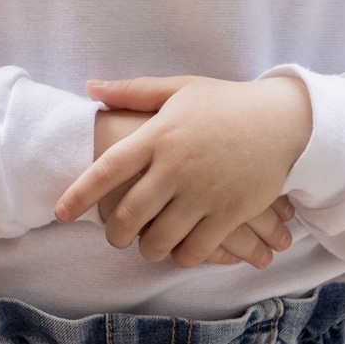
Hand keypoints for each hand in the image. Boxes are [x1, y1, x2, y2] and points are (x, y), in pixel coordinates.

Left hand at [56, 75, 312, 265]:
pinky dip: (182, 256)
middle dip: (115, 233)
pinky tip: (179, 250)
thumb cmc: (225, 103)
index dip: (80, 193)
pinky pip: (196, 249)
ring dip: (148, 248)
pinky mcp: (230, 212)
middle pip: (130, 213)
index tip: (60, 211)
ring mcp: (203, 192)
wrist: (284, 120)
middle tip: (114, 235)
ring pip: (161, 238)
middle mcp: (176, 166)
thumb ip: (132, 92)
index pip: (108, 168)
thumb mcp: (179, 89)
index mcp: (158, 135)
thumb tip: (89, 87)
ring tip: (146, 245)